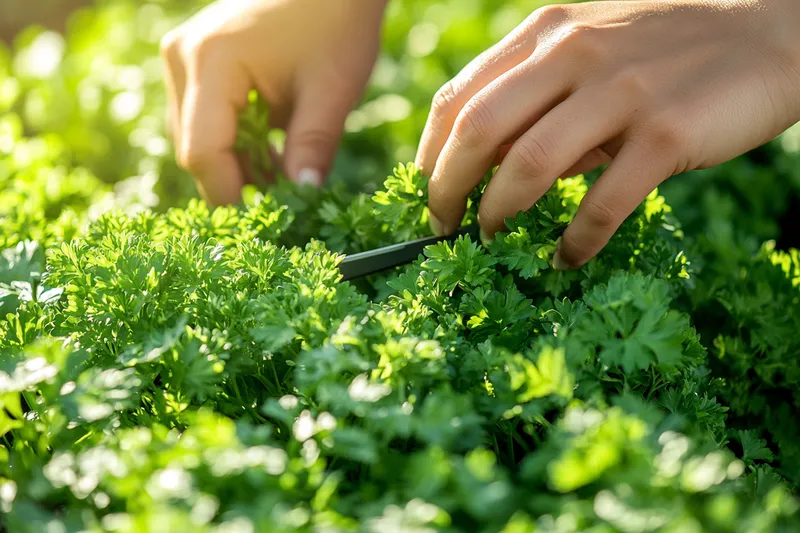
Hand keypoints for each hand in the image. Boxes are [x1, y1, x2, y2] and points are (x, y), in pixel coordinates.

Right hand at [161, 0, 387, 204]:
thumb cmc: (336, 21)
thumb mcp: (331, 91)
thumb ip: (313, 148)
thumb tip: (303, 200)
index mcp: (211, 62)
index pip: (202, 152)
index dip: (230, 194)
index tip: (266, 221)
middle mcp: (183, 57)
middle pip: (195, 148)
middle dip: (237, 181)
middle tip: (284, 198)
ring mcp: (183, 56)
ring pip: (197, 136)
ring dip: (238, 163)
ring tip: (286, 171)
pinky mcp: (195, 60)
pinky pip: (204, 117)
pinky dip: (236, 141)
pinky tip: (273, 148)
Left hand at [415, 0, 799, 269]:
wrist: (767, 32)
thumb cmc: (665, 51)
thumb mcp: (590, 50)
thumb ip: (539, 98)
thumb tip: (490, 166)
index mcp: (545, 34)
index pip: (458, 98)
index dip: (430, 155)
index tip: (426, 194)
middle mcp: (573, 54)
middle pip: (478, 132)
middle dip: (447, 191)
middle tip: (444, 228)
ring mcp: (621, 92)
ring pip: (529, 166)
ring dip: (499, 216)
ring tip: (494, 241)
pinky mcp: (666, 132)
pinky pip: (602, 202)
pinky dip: (576, 241)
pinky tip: (567, 258)